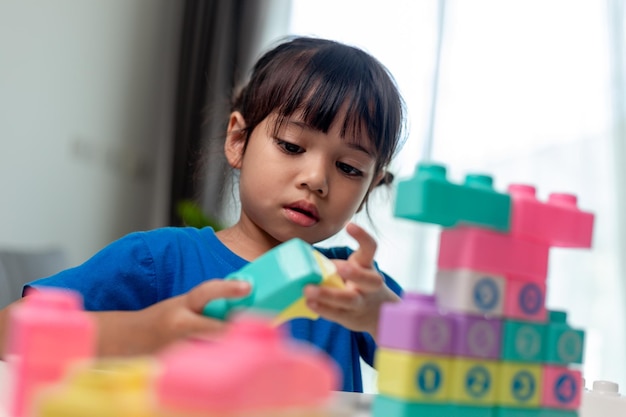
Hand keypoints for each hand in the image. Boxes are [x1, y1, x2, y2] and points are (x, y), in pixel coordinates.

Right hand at [96, 280, 250, 355]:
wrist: (131, 338)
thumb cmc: (166, 317)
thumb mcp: (185, 303)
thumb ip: (210, 303)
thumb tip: (246, 299)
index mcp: (183, 305)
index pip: (207, 292)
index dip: (229, 289)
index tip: (248, 286)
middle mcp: (180, 325)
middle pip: (218, 329)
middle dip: (237, 330)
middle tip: (255, 328)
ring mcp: (179, 347)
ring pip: (214, 349)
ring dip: (229, 348)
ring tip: (237, 346)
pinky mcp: (178, 365)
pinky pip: (206, 363)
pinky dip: (217, 360)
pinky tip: (221, 361)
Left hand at [303, 223, 399, 339]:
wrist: (377, 313)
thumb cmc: (358, 284)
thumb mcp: (355, 269)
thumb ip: (336, 264)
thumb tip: (303, 258)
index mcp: (367, 266)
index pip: (371, 248)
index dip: (362, 237)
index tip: (349, 226)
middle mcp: (369, 285)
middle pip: (368, 279)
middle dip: (355, 273)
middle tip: (338, 268)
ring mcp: (361, 302)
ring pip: (349, 300)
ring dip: (328, 294)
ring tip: (308, 290)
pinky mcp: (350, 317)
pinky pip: (337, 313)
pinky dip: (322, 308)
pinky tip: (309, 303)